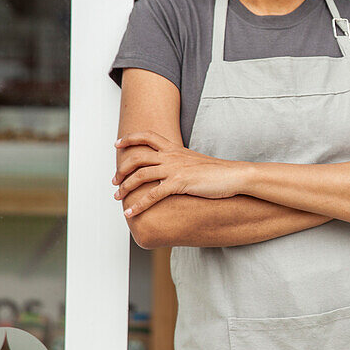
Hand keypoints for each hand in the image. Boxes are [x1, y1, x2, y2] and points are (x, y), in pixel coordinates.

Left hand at [113, 131, 243, 216]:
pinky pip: (153, 195)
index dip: (130, 138)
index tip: (117, 144)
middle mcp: (172, 156)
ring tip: (117, 197)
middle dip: (122, 169)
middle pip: (137, 157)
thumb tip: (170, 171)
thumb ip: (180, 162)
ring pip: (140, 175)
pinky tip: (130, 212)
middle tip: (114, 181)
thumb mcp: (194, 162)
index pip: (147, 136)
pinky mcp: (179, 183)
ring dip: (125, 187)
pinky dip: (138, 204)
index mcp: (175, 149)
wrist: (234, 175)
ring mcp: (175, 169)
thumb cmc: (218, 172)